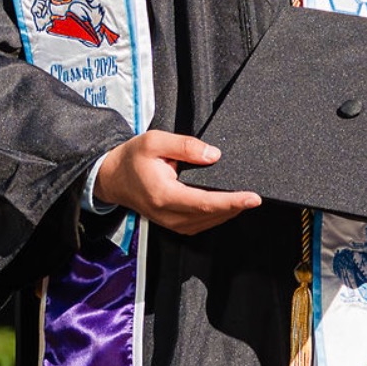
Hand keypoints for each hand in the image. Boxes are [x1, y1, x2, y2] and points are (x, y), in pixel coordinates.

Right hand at [93, 131, 260, 235]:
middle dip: (235, 207)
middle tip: (254, 196)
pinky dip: (215, 216)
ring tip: (244, 200)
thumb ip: (185, 146)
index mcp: (164, 195)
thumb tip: (213, 155)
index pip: (205, 202)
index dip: (232, 201)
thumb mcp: (155, 141)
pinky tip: (226, 207)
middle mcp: (167, 214)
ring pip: (207, 223)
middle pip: (210, 215)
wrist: (112, 177)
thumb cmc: (132, 158)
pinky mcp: (171, 224)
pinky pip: (199, 224)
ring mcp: (169, 222)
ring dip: (227, 213)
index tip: (253, 197)